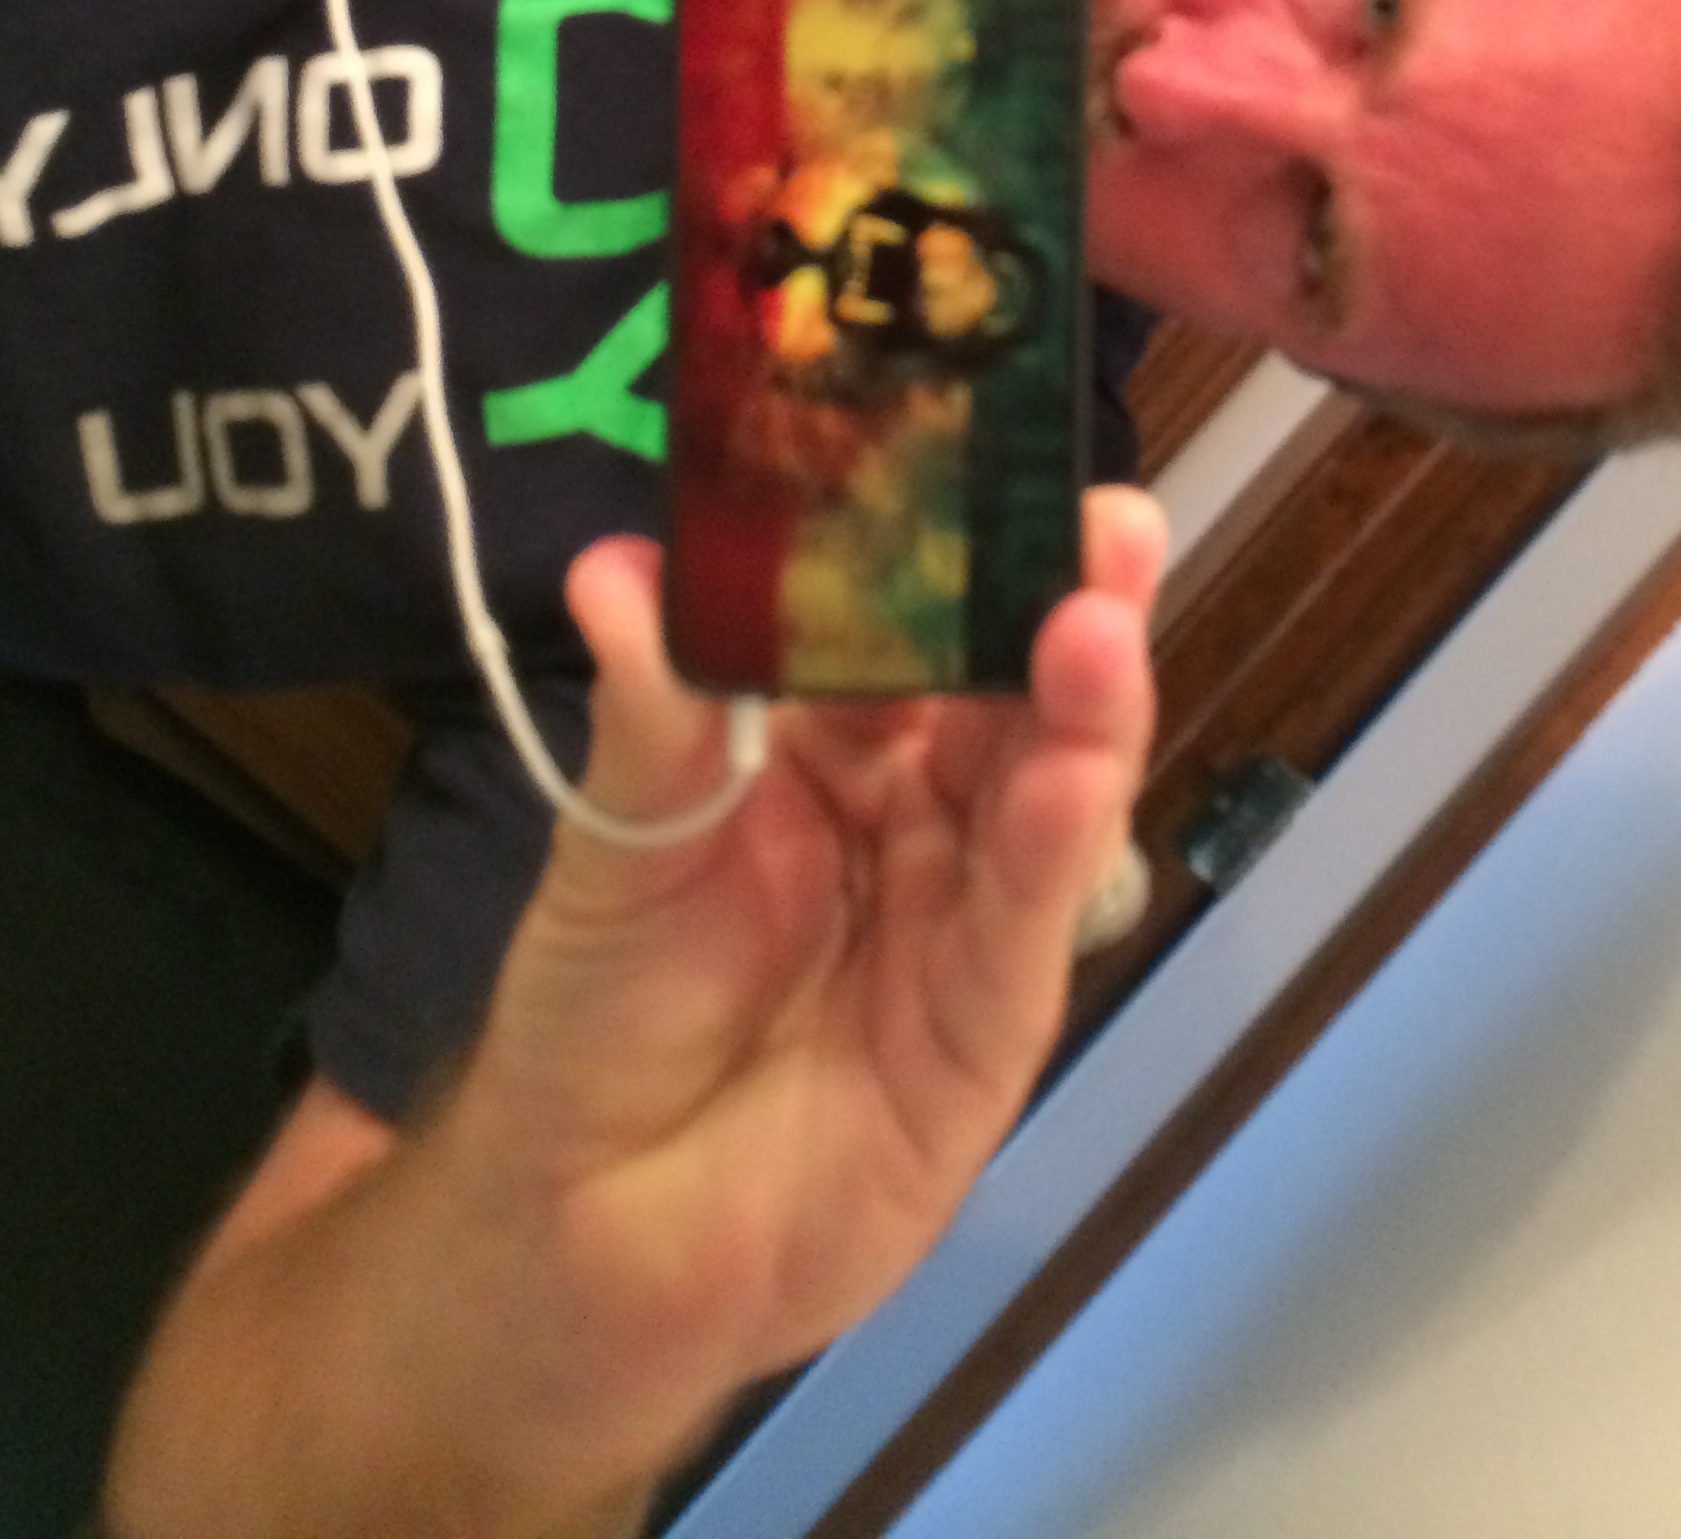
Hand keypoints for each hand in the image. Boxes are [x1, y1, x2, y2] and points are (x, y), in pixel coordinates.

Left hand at [437, 486, 1166, 1491]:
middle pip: (1010, 684)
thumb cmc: (597, 1010)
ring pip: (1045, 786)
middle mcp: (915, 806)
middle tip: (1099, 514)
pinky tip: (1077, 766)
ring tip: (1099, 611)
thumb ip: (649, 718)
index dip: (955, 538)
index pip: (910, 615)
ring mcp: (962, 912)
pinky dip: (1057, 838)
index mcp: (826, 737)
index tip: (994, 449)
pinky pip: (1027, 922)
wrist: (581, 1230)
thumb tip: (617, 566)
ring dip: (1083, 698)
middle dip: (1064, 595)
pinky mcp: (986, 1029)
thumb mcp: (615, 848)